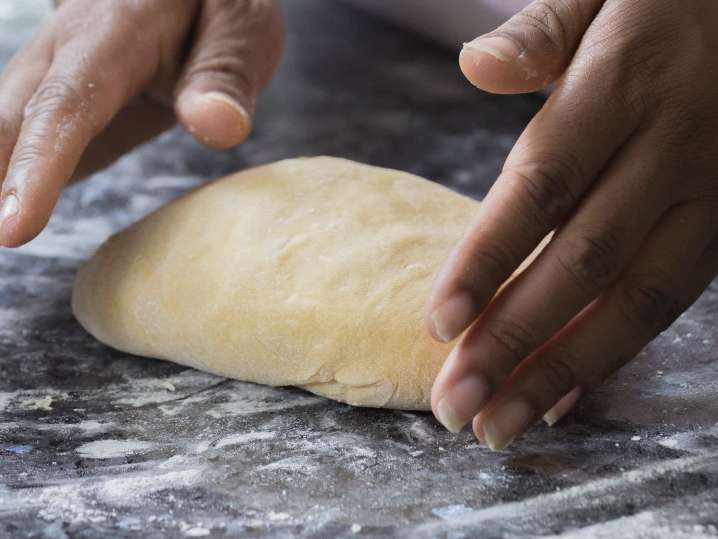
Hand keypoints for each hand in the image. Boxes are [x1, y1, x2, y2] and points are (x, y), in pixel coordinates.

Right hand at [0, 0, 282, 246]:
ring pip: (9, 124)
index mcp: (113, 32)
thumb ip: (226, 74)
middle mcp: (68, 48)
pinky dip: (12, 169)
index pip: (67, 105)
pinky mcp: (69, 96)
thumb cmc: (218, 5)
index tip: (12, 229)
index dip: (36, 168)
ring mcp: (61, 71)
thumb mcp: (242, 26)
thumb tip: (215, 127)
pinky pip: (33, 132)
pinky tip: (7, 207)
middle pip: (12, 117)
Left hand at [426, 0, 717, 448]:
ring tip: (498, 425)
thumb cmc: (661, 1)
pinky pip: (669, 302)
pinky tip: (562, 396)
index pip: (542, 185)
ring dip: (561, 372)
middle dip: (515, 341)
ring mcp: (712, 195)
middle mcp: (674, 150)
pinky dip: (612, 354)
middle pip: (582, 261)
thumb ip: (541, 31)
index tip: (439, 323)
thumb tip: (476, 66)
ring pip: (633, 301)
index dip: (490, 258)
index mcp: (627, 84)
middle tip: (454, 406)